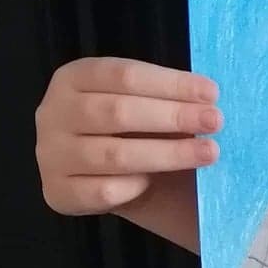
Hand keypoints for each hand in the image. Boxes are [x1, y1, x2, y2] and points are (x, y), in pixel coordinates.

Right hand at [35, 56, 220, 215]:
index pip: (124, 75)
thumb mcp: (139, 102)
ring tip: (208, 152)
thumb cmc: (127, 129)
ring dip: (168, 154)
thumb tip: (208, 99)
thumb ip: (163, 97)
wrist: (98, 175)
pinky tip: (156, 182)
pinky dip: (135, 186)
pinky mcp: (58, 192)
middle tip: (215, 121)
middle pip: (118, 112)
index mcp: (73, 78)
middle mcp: (54, 113)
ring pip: (115, 155)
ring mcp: (52, 155)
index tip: (211, 93)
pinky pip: (104, 190)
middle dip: (173, 116)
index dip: (170, 83)